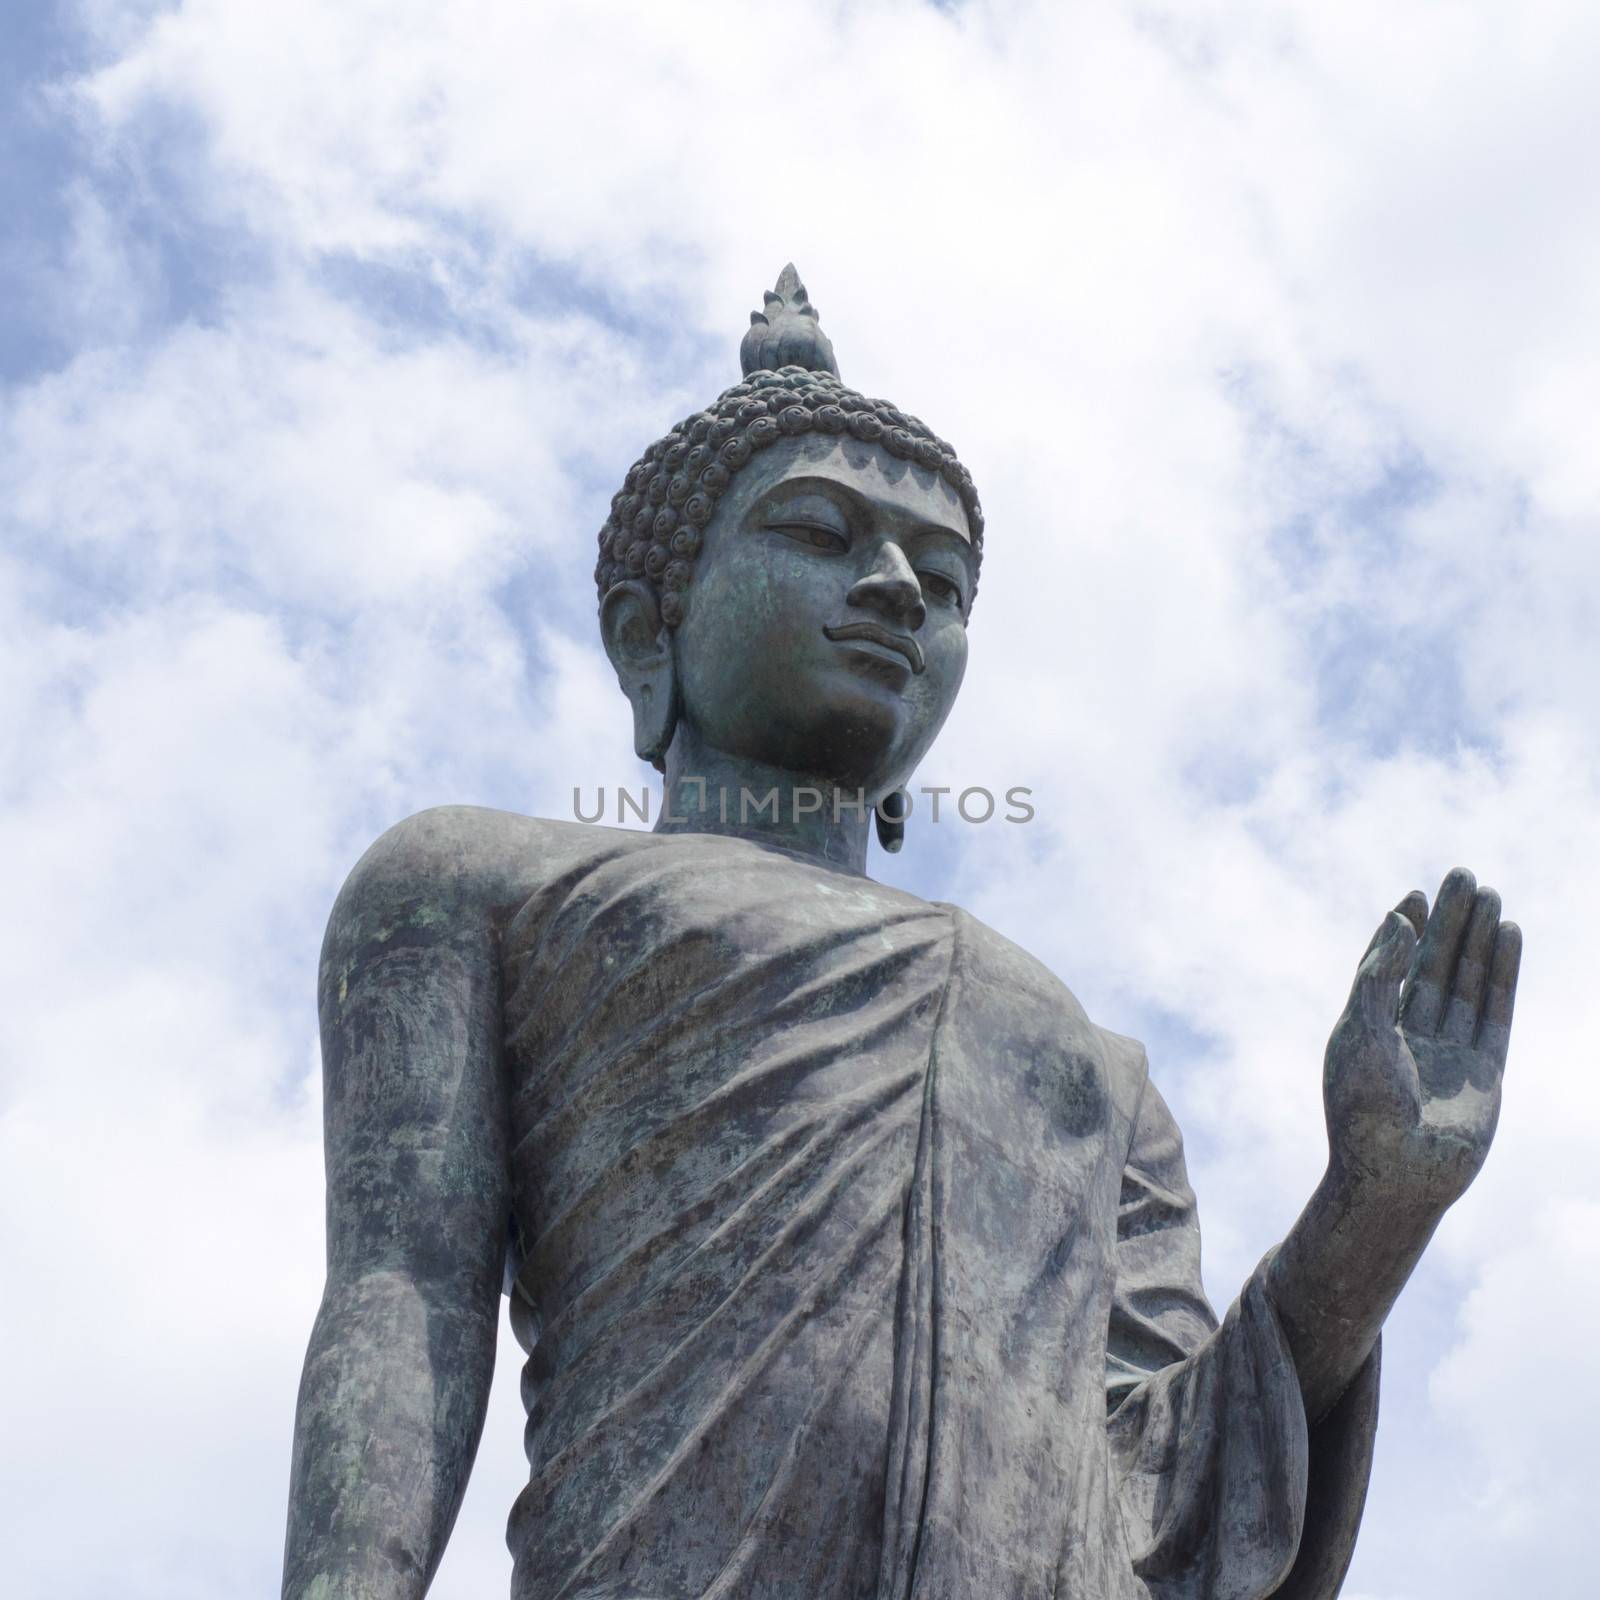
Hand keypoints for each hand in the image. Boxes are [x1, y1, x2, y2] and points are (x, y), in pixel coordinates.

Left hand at [1324, 868, 1520, 1218]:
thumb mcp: (1358, 1028)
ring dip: (1479, 939)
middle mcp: (1409, 1038)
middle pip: (1433, 966)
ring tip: (1491, 895)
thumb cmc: (1362, 1107)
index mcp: (1367, 1028)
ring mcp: (1449, 1054)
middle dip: (1448, 922)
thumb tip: (1399, 918)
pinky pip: (1497, 1011)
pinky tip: (1510, 936)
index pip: (1388, 966)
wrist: (1396, 1176)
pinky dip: (1504, 973)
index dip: (1403, 931)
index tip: (1415, 894)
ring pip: (1467, 983)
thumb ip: (1377, 973)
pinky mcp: (1485, 1071)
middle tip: (1463, 875)